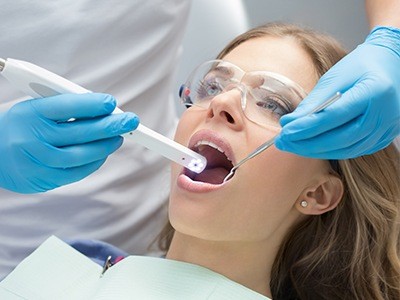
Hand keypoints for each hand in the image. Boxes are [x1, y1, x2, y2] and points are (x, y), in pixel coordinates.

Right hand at [0, 93, 138, 192]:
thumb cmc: (20, 127)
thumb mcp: (35, 108)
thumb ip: (65, 108)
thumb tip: (103, 110)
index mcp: (31, 113)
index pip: (67, 106)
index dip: (92, 104)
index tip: (112, 103)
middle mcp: (33, 137)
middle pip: (80, 132)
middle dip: (111, 125)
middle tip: (131, 121)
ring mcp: (39, 161)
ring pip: (82, 154)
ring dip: (106, 145)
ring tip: (119, 137)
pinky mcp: (44, 179)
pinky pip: (77, 172)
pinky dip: (94, 162)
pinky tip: (104, 153)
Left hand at [275, 26, 399, 158]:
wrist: (392, 65)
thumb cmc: (361, 66)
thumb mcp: (335, 76)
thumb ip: (314, 101)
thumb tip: (289, 123)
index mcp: (374, 92)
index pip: (333, 116)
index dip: (306, 127)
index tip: (285, 132)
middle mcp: (384, 115)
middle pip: (340, 138)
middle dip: (307, 143)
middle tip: (283, 143)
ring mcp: (386, 129)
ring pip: (346, 149)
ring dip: (315, 150)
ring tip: (292, 145)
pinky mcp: (383, 138)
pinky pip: (353, 151)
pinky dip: (330, 151)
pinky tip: (312, 147)